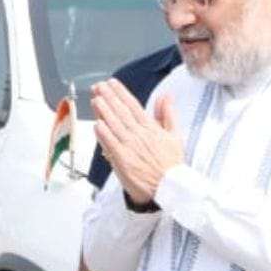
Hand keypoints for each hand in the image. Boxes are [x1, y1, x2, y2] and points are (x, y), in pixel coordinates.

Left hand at [91, 79, 183, 206]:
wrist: (169, 187)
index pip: (133, 105)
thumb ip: (168, 114)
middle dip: (109, 97)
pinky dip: (104, 133)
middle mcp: (139, 135)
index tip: (112, 83)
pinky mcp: (123, 160)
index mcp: (151, 128)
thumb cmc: (171, 164)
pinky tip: (97, 123)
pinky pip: (111, 144)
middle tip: (98, 86)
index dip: (121, 93)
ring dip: (104, 111)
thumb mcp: (175, 135)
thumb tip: (165, 96)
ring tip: (95, 99)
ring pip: (114, 125)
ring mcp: (130, 147)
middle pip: (121, 112)